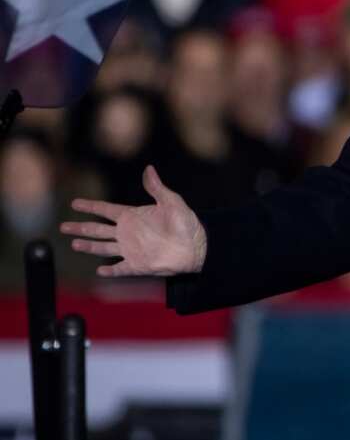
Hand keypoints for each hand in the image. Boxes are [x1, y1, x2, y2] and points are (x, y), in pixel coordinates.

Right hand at [61, 165, 206, 277]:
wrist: (196, 247)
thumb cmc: (186, 223)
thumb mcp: (172, 202)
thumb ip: (156, 188)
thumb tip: (149, 168)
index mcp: (133, 216)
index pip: (106, 210)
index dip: (90, 206)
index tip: (75, 203)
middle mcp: (128, 233)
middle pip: (98, 229)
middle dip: (80, 227)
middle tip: (63, 226)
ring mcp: (131, 249)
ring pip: (103, 248)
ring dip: (88, 246)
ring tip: (73, 243)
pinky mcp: (137, 265)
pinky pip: (120, 268)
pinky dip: (109, 271)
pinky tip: (99, 271)